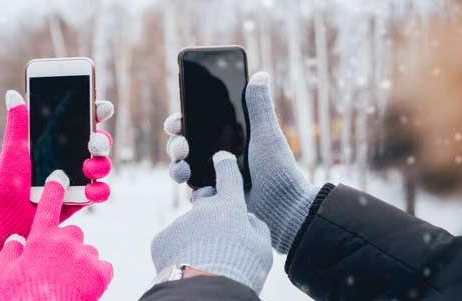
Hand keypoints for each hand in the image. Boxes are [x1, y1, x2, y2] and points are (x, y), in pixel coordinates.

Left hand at [0, 90, 113, 247]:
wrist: (5, 215)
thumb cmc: (8, 181)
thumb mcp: (15, 149)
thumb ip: (19, 123)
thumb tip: (12, 94)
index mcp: (58, 143)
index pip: (83, 123)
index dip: (96, 112)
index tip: (102, 108)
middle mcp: (71, 158)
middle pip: (99, 143)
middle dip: (102, 141)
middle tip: (93, 142)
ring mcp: (78, 179)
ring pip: (103, 166)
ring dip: (102, 165)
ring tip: (88, 168)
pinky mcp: (80, 200)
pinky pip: (99, 193)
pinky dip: (99, 191)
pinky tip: (89, 191)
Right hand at [0, 170, 112, 300]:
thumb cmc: (23, 296)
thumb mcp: (6, 274)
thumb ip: (11, 252)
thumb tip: (16, 240)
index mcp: (41, 238)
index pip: (48, 207)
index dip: (54, 191)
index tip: (59, 178)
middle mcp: (65, 241)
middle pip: (72, 233)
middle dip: (66, 246)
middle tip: (57, 267)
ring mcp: (85, 255)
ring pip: (86, 252)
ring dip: (80, 262)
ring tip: (68, 282)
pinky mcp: (101, 271)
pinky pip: (101, 267)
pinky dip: (95, 275)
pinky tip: (83, 287)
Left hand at [151, 151, 272, 293]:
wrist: (205, 291)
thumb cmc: (241, 270)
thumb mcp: (262, 249)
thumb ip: (256, 228)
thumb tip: (247, 219)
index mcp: (230, 207)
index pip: (228, 177)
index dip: (226, 166)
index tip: (221, 158)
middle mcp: (202, 208)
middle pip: (205, 202)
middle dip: (210, 215)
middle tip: (217, 239)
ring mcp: (179, 222)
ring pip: (188, 228)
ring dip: (194, 241)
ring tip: (203, 263)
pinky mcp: (161, 238)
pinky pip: (172, 242)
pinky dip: (178, 253)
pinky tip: (187, 267)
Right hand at [164, 72, 317, 253]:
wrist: (286, 209)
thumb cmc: (279, 170)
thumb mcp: (267, 134)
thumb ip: (259, 106)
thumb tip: (261, 74)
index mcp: (227, 139)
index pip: (195, 125)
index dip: (180, 122)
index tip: (176, 121)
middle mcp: (216, 157)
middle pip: (183, 146)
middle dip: (175, 144)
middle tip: (183, 146)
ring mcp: (213, 179)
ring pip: (182, 169)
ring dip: (176, 167)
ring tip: (183, 169)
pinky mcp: (213, 201)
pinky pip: (193, 194)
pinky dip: (193, 191)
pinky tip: (202, 190)